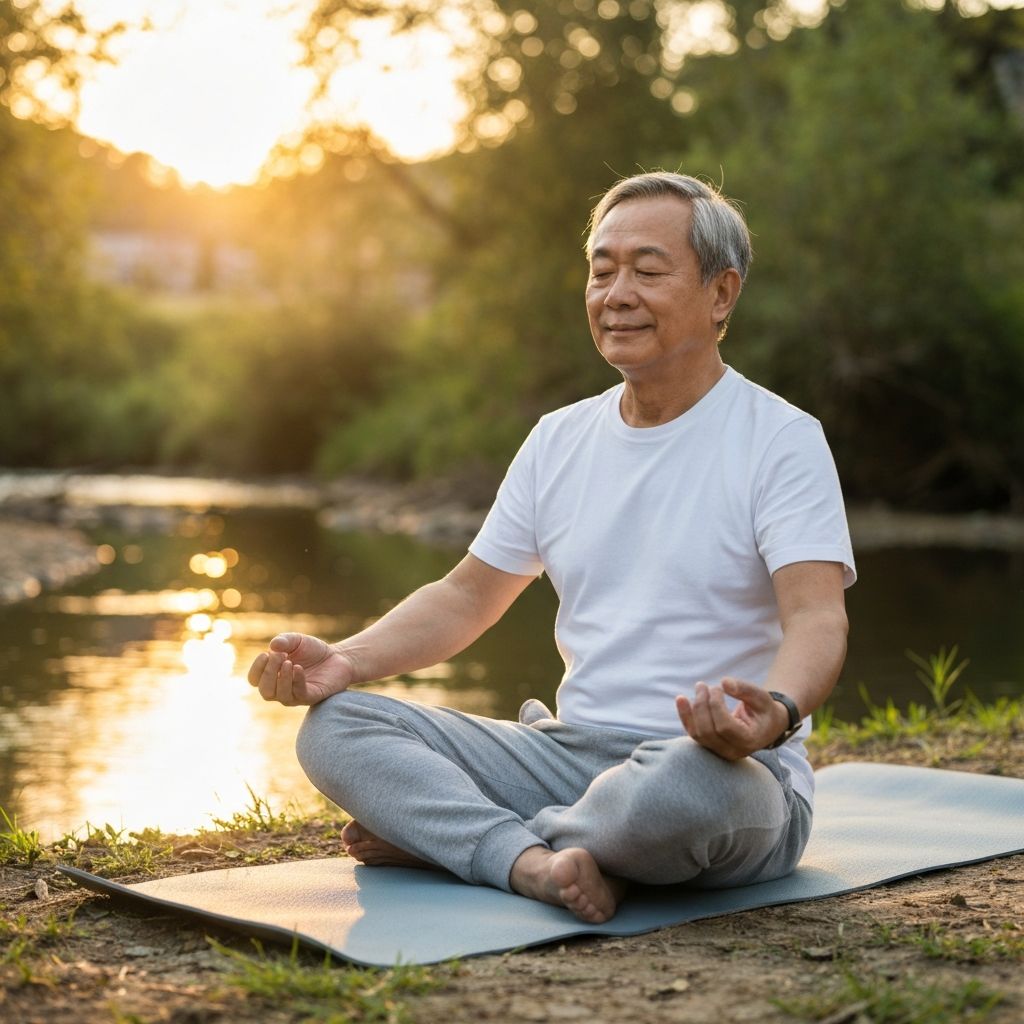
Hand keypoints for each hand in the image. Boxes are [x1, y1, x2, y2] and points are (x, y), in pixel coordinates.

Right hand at [247, 633, 355, 705]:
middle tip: (281, 655)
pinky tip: (299, 668)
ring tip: (289, 662)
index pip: (254, 680)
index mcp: (272, 675)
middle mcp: (281, 688)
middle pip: (265, 691)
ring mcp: (296, 695)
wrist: (338, 656)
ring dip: (281, 678)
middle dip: (269, 673)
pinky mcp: (311, 696)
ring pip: (280, 696)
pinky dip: (296, 681)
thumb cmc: (313, 650)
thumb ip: (284, 640)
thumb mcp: (297, 640)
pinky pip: (299, 694)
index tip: (266, 653)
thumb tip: (272, 646)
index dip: (256, 669)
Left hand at [675, 678, 792, 760]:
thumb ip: (745, 689)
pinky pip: (693, 734)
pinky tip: (681, 699)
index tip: (717, 687)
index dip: (716, 705)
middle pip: (708, 732)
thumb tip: (723, 682)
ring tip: (697, 688)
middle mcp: (733, 751)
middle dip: (701, 705)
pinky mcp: (710, 746)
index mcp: (749, 741)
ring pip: (697, 735)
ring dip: (691, 710)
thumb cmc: (764, 710)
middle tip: (702, 685)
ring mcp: (720, 752)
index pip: (725, 726)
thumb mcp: (762, 697)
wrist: (767, 726)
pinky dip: (685, 716)